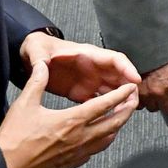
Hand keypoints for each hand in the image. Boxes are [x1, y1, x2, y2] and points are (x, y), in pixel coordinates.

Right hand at [0, 62, 138, 167]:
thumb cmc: (14, 141)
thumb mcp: (24, 105)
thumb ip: (36, 82)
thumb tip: (42, 66)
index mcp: (72, 120)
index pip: (105, 104)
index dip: (121, 94)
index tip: (130, 87)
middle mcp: (80, 137)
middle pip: (115, 122)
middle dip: (128, 109)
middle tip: (134, 100)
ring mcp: (78, 152)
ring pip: (109, 138)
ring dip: (118, 125)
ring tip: (121, 116)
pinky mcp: (73, 162)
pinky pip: (96, 150)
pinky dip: (105, 139)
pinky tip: (102, 135)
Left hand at [19, 32, 139, 103]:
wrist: (31, 58)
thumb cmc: (39, 48)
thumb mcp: (37, 48)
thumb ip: (39, 56)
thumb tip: (41, 63)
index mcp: (87, 55)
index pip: (114, 59)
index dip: (127, 69)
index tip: (135, 81)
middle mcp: (93, 68)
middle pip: (120, 76)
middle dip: (130, 88)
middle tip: (134, 102)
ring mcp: (90, 81)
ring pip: (113, 90)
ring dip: (121, 99)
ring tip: (126, 114)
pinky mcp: (82, 92)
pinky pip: (100, 101)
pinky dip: (107, 109)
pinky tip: (109, 119)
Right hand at [138, 56, 167, 114]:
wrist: (152, 44)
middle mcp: (163, 92)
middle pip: (167, 109)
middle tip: (167, 98)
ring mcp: (148, 92)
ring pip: (153, 108)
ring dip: (155, 102)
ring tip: (156, 94)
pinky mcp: (137, 90)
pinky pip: (140, 103)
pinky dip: (143, 100)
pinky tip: (145, 93)